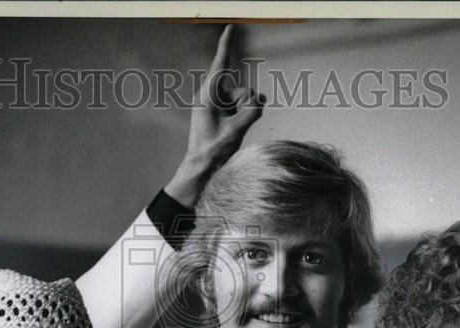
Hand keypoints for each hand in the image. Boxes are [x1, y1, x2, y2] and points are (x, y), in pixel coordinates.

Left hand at [165, 24, 264, 206]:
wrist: (200, 170)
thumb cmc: (212, 151)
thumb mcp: (235, 131)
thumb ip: (251, 112)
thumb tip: (259, 100)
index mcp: (207, 97)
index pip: (220, 64)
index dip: (227, 44)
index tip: (230, 26)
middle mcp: (211, 98)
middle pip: (240, 89)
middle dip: (247, 104)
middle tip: (237, 125)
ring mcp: (217, 107)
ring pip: (243, 100)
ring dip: (246, 114)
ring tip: (234, 132)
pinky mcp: (221, 115)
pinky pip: (241, 109)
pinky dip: (245, 116)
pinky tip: (240, 128)